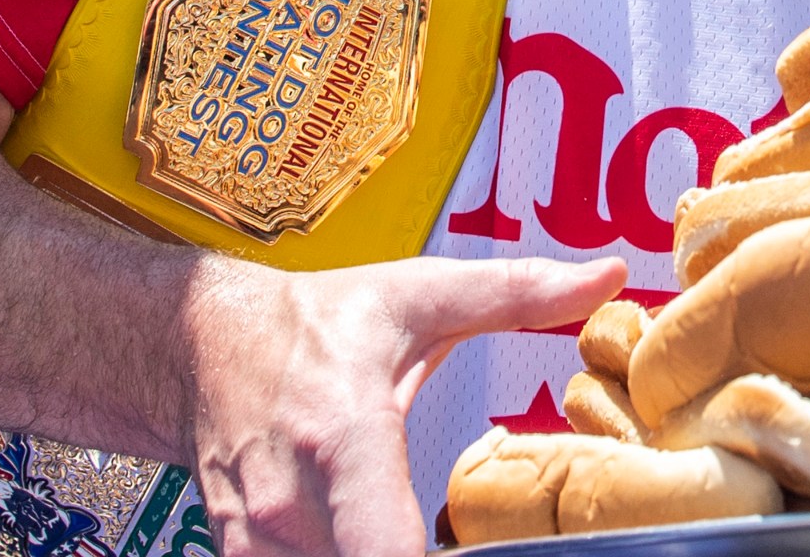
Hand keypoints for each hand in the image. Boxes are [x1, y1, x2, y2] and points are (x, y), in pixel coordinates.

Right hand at [186, 253, 625, 556]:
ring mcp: (260, 540)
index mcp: (345, 436)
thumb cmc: (315, 322)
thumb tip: (609, 279)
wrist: (199, 343)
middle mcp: (294, 502)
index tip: (470, 550)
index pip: (386, 550)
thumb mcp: (418, 295)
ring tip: (424, 536)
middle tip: (463, 539)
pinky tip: (374, 540)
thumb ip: (517, 293)